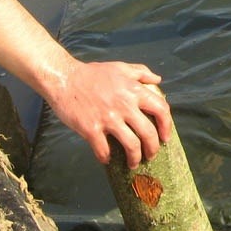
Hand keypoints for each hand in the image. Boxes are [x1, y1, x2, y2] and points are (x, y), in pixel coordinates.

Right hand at [46, 58, 172, 167]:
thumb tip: (158, 80)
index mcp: (134, 90)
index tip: (165, 136)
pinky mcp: (91, 129)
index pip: (161, 109)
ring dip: (135, 158)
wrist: (64, 78)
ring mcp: (108, 118)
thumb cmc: (92, 73)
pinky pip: (104, 150)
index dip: (166, 126)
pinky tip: (106, 159)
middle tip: (151, 155)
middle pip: (148, 133)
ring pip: (131, 145)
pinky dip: (107, 158)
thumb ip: (141, 72)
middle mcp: (124, 105)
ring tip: (133, 163)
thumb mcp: (120, 67)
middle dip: (153, 149)